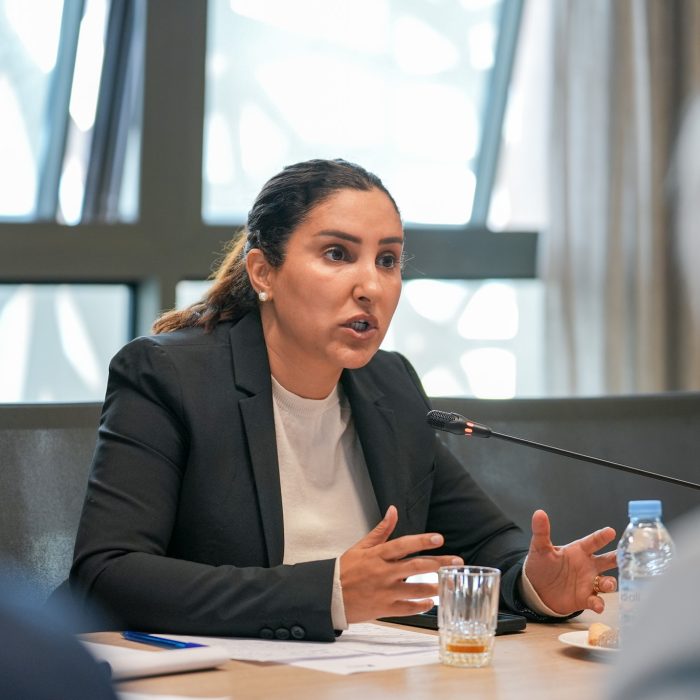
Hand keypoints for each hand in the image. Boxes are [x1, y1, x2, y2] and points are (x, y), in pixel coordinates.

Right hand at [340, 505, 462, 622]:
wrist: (329, 595)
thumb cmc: (345, 569)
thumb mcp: (361, 546)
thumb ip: (381, 530)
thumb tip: (393, 510)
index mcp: (377, 555)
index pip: (403, 545)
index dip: (422, 541)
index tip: (439, 539)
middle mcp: (383, 573)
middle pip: (415, 567)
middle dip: (438, 564)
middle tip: (457, 562)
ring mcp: (384, 592)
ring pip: (414, 589)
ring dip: (434, 587)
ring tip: (449, 584)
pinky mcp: (384, 609)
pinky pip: (406, 609)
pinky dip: (420, 606)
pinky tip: (430, 602)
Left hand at [524, 509, 616, 614]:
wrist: (536, 589)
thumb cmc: (542, 564)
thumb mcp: (539, 548)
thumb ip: (541, 532)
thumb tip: (539, 513)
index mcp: (578, 551)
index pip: (593, 541)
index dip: (602, 536)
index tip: (611, 531)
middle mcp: (588, 565)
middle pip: (608, 561)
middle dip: (618, 559)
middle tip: (626, 557)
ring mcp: (589, 582)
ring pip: (606, 582)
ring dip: (609, 583)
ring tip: (607, 584)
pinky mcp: (585, 599)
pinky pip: (596, 601)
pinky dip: (599, 603)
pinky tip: (598, 605)